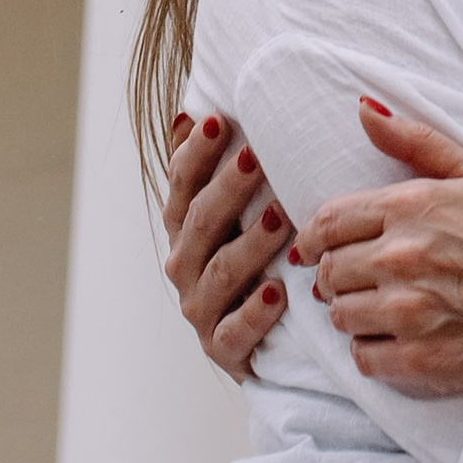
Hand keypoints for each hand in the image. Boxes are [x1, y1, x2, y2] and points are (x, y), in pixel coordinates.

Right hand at [164, 111, 292, 376]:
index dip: (196, 152)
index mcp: (185, 227)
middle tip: (255, 157)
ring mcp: (201, 309)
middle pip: (201, 222)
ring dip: (249, 244)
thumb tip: (189, 112)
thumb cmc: (255, 259)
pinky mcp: (223, 350)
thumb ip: (216, 168)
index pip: (182, 183)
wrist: (263, 345)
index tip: (218, 120)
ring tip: (279, 218)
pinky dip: (255, 313)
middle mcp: (186, 265)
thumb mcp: (236, 213)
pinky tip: (278, 293)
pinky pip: (236, 332)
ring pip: (221, 272)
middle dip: (227, 189)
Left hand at [297, 99, 462, 396]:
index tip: (316, 247)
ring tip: (379, 308)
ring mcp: (411, 312)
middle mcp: (403, 257)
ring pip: (341, 316)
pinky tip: (394, 339)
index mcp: (413, 206)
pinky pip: (365, 359)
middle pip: (329, 271)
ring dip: (352, 312)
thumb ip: (417, 142)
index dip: (314, 236)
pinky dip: (371, 350)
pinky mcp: (424, 359)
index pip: (328, 222)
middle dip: (335, 274)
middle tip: (355, 278)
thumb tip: (363, 109)